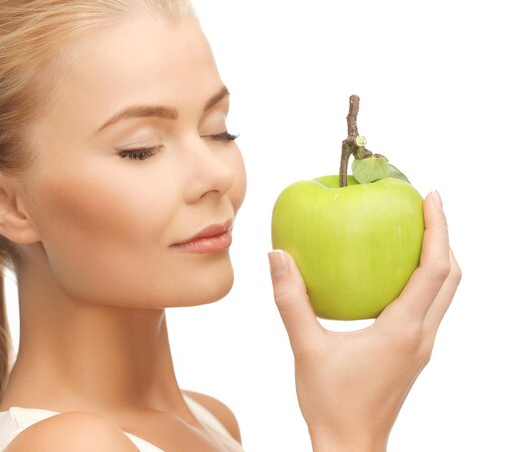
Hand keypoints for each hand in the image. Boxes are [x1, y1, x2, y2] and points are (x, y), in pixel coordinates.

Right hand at [268, 191, 460, 451]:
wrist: (350, 445)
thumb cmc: (331, 403)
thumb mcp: (306, 349)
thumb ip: (291, 301)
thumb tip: (278, 256)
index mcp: (403, 330)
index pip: (434, 270)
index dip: (437, 229)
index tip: (431, 197)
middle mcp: (420, 336)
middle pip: (451, 278)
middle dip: (444, 237)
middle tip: (426, 206)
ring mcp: (419, 346)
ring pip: (444, 293)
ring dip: (438, 258)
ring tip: (415, 231)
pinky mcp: (411, 353)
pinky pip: (428, 307)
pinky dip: (422, 280)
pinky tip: (392, 273)